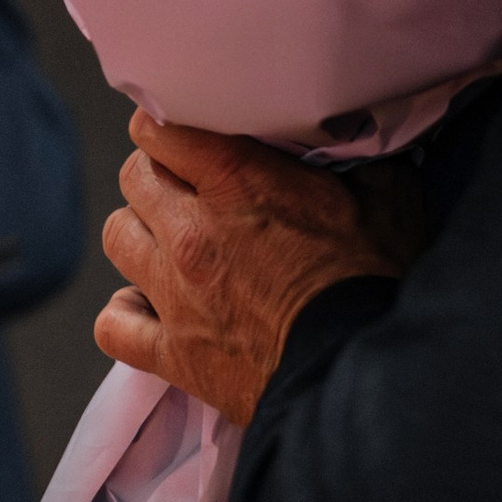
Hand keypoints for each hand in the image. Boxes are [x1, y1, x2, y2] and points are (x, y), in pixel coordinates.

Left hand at [94, 111, 403, 423]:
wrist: (366, 374)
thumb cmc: (379, 285)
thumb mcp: (388, 198)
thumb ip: (359, 156)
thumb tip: (350, 130)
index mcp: (239, 185)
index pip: (159, 127)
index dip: (174, 127)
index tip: (194, 137)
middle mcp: (193, 233)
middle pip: (135, 177)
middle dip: (160, 173)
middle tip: (194, 187)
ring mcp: (175, 295)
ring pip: (118, 237)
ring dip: (143, 233)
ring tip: (172, 241)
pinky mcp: (173, 353)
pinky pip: (113, 324)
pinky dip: (126, 313)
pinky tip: (151, 307)